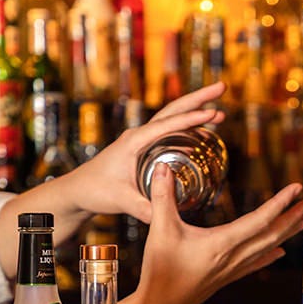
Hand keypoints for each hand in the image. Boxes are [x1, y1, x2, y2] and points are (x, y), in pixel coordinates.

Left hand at [66, 82, 227, 222]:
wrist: (80, 190)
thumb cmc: (96, 191)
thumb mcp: (122, 201)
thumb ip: (145, 208)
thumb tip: (166, 215)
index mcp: (134, 141)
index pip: (166, 125)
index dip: (191, 119)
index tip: (211, 114)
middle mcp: (139, 135)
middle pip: (173, 110)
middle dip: (199, 99)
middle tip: (222, 88)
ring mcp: (142, 139)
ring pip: (172, 118)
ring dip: (195, 110)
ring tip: (220, 111)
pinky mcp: (145, 148)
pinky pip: (170, 132)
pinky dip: (188, 127)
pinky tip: (202, 133)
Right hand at [120, 162, 302, 303]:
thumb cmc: (160, 270)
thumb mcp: (159, 229)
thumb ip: (162, 196)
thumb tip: (161, 165)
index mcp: (222, 243)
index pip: (260, 219)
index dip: (281, 202)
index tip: (297, 189)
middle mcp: (234, 257)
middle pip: (273, 234)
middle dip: (294, 217)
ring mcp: (233, 269)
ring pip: (268, 248)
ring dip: (288, 233)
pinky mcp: (227, 277)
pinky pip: (256, 263)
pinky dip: (271, 254)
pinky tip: (281, 251)